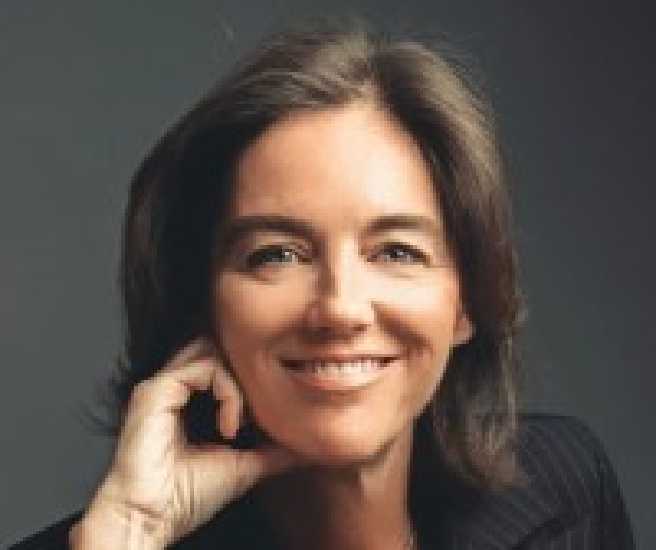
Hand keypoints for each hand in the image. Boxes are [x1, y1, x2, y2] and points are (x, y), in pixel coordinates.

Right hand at [73, 338, 297, 547]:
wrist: (150, 520)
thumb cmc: (185, 498)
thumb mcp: (242, 467)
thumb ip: (270, 451)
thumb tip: (303, 447)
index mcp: (185, 400)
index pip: (221, 363)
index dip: (248, 378)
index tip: (266, 410)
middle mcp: (171, 388)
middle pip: (215, 348)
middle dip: (243, 372)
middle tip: (256, 406)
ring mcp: (162, 386)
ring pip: (212, 351)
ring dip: (237, 383)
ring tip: (239, 420)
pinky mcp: (155, 391)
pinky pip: (204, 367)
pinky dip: (227, 392)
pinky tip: (229, 426)